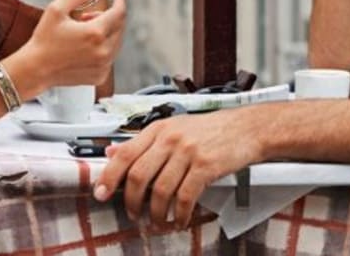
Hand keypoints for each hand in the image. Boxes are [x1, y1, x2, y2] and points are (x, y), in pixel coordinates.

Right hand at [10, 0, 125, 92]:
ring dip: (105, 32)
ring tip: (82, 32)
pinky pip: (110, 56)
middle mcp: (103, 52)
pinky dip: (102, 48)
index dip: (120, 1)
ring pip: (116, 41)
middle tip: (86, 16)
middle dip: (107, 17)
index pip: (119, 13)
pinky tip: (84, 48)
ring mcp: (103, 66)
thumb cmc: (43, 40)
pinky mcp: (100, 76)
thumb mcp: (56, 10)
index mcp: (95, 33)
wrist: (35, 70)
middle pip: (119, 27)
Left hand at [92, 107, 265, 226]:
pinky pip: (185, 198)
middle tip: (133, 214)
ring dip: (156, 213)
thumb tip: (113, 152)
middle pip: (139, 176)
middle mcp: (171, 138)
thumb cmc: (212, 130)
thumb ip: (144, 142)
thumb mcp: (174, 128)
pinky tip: (179, 220)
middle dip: (132, 202)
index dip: (109, 177)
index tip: (101, 194)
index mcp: (159, 129)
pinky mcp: (206, 166)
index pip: (125, 154)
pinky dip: (179, 215)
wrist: (248, 128)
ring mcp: (188, 152)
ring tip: (157, 221)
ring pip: (161, 191)